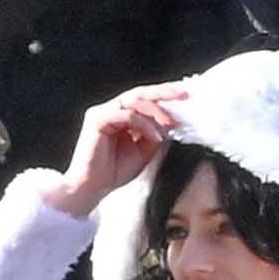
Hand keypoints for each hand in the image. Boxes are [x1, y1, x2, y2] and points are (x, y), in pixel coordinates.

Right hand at [51, 84, 187, 209]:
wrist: (93, 187)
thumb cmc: (115, 170)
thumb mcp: (145, 150)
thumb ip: (156, 134)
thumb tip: (174, 122)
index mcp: (120, 115)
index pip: (144, 100)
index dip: (164, 96)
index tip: (185, 97)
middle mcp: (110, 110)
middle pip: (140, 93)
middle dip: (164, 92)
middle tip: (184, 94)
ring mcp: (102, 113)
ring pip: (134, 101)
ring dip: (157, 111)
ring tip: (171, 125)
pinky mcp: (97, 119)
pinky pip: (127, 115)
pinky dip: (145, 124)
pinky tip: (155, 137)